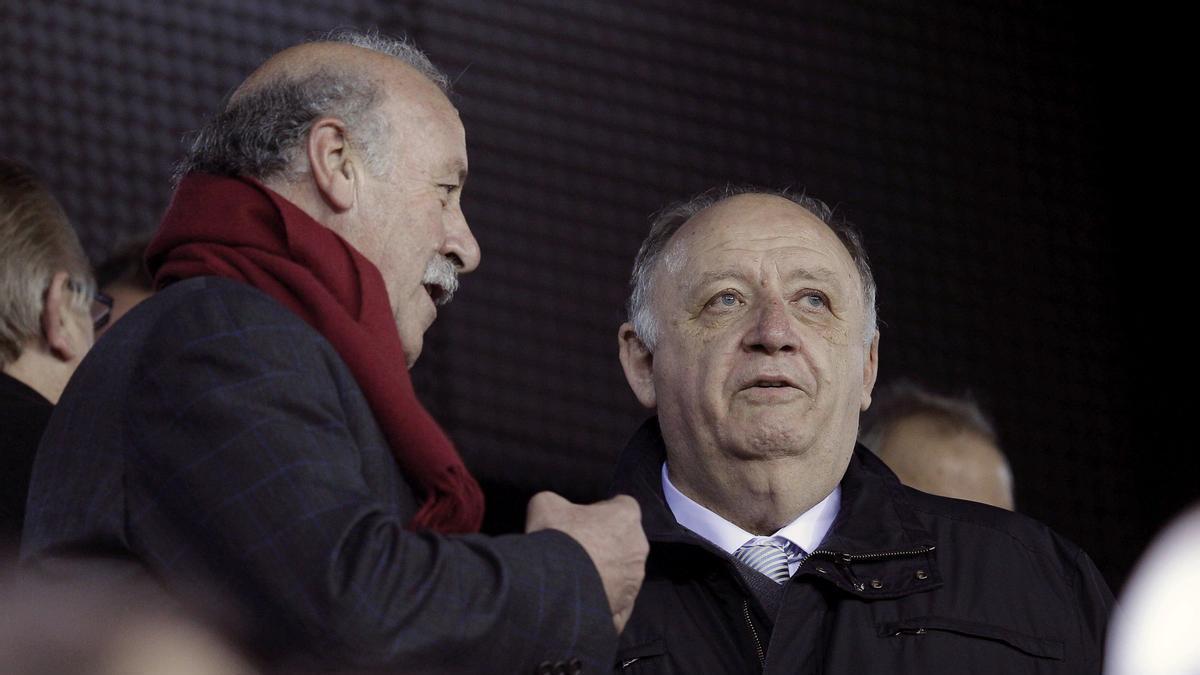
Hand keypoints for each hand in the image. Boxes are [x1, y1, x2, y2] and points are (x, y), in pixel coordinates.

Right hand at [526, 492, 647, 632]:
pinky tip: (585, 601)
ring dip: (606, 573)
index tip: (583, 519)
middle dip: (607, 543)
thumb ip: (559, 502)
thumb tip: (556, 511)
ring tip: (577, 577)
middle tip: (578, 547)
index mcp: (627, 516)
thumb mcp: (546, 503)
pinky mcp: (625, 606)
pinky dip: (605, 601)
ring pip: (622, 573)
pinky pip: (618, 603)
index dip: (603, 510)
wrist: (553, 585)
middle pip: (625, 541)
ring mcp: (634, 581)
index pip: (622, 506)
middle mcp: (639, 547)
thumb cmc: (556, 535)